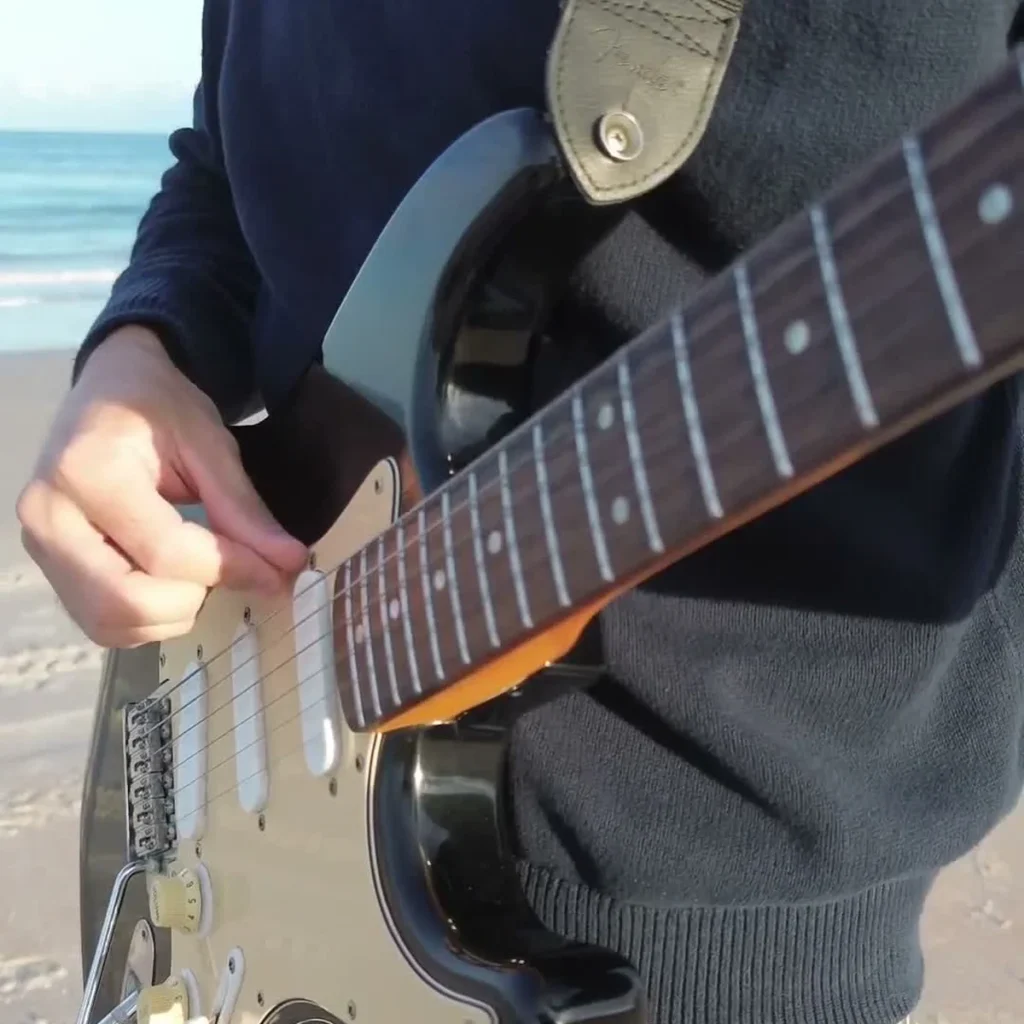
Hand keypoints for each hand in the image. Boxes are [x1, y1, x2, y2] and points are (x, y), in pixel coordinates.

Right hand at [16, 325, 308, 647]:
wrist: (109, 388)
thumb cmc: (158, 405)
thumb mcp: (209, 443)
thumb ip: (243, 508)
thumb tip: (289, 563)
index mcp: (88, 472)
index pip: (166, 553)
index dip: (233, 568)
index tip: (282, 568)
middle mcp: (50, 517)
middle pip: (129, 601)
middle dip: (196, 599)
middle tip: (234, 571)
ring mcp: (39, 548)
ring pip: (113, 623)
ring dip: (174, 614)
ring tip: (202, 572)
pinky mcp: (47, 569)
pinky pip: (102, 624)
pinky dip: (148, 619)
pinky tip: (174, 583)